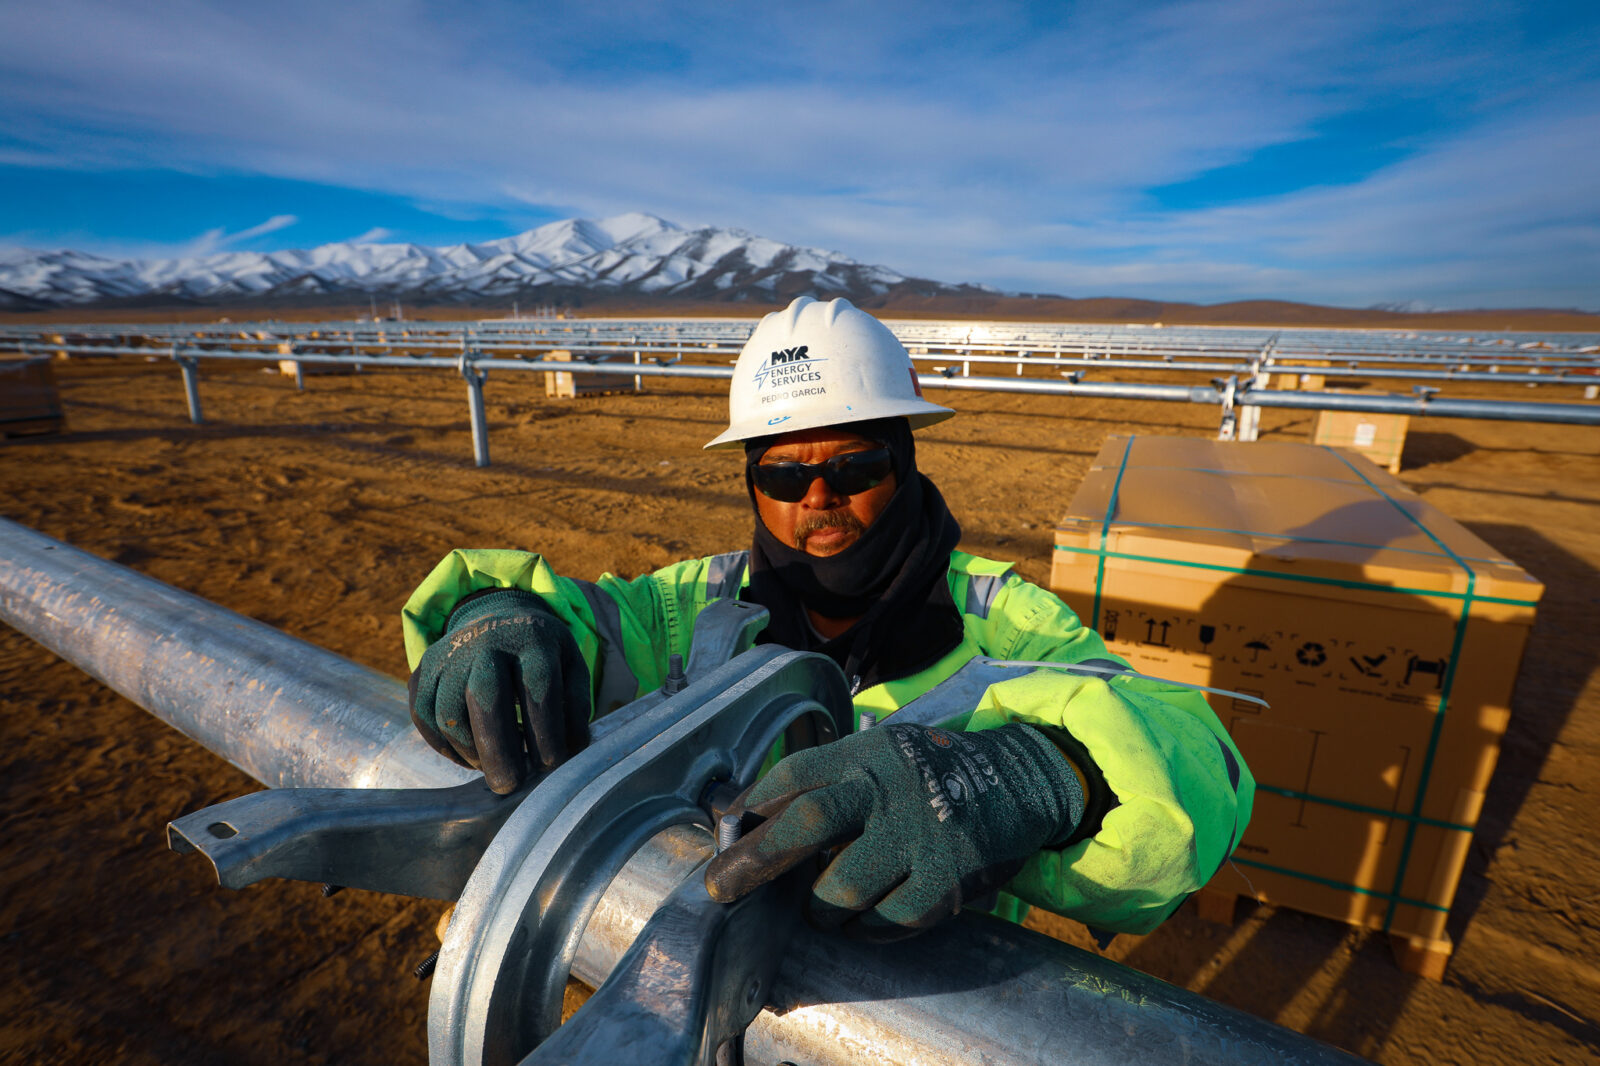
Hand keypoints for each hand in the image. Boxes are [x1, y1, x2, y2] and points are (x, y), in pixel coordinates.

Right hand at [408, 589, 590, 792]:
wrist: (497, 618)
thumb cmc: (541, 656)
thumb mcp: (571, 669)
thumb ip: (575, 708)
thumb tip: (570, 754)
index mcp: (532, 640)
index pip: (539, 687)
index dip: (545, 731)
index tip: (550, 765)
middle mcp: (487, 642)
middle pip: (485, 697)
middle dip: (498, 750)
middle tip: (508, 786)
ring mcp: (449, 655)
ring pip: (448, 713)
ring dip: (470, 751)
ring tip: (492, 767)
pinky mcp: (423, 670)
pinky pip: (424, 716)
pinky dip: (444, 746)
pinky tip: (468, 755)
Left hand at [705, 722, 1083, 940]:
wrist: (1017, 780)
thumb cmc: (927, 773)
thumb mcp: (880, 752)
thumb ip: (828, 779)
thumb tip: (746, 818)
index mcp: (867, 755)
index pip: (795, 775)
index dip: (752, 805)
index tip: (724, 833)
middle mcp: (890, 790)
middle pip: (809, 822)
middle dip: (756, 860)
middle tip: (723, 887)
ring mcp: (919, 835)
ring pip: (842, 887)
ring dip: (818, 907)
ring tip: (819, 909)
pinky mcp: (947, 878)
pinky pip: (888, 919)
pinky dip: (865, 928)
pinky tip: (862, 922)